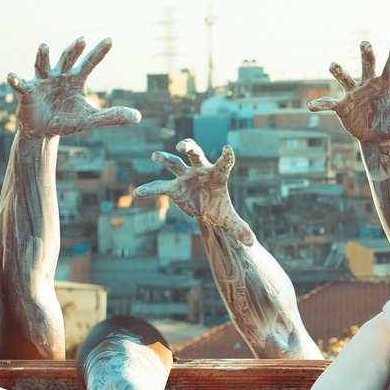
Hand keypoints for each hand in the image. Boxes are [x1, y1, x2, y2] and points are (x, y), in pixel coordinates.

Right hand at [7, 38, 140, 138]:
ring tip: (45, 46)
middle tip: (81, 40)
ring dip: (43, 56)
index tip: (111, 39)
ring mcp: (42, 81)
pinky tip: (12, 75)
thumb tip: (138, 117)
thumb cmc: (67, 120)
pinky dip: (16, 80)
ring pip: (43, 65)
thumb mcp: (91, 119)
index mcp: (76, 79)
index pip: (90, 63)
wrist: (45, 131)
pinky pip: (21, 84)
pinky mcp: (27, 92)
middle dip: (73, 50)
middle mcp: (59, 76)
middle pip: (67, 59)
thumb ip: (113, 116)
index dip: (99, 52)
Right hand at [135, 139, 255, 244]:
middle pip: (195, 153)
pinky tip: (138, 193)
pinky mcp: (174, 188)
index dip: (227, 156)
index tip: (228, 148)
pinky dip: (149, 189)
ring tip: (155, 156)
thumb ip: (241, 229)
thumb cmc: (220, 208)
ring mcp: (185, 177)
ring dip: (165, 158)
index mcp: (218, 174)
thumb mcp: (231, 220)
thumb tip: (251, 244)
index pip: (224, 163)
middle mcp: (200, 170)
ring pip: (174, 163)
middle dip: (188, 147)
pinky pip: (160, 186)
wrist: (206, 210)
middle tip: (181, 145)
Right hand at [309, 39, 389, 176]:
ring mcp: (354, 93)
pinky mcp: (343, 107)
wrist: (378, 137)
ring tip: (333, 65)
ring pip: (346, 78)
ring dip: (339, 72)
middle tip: (365, 43)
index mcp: (387, 84)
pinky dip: (321, 104)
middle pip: (368, 65)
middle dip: (367, 54)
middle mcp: (369, 84)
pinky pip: (330, 104)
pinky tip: (312, 106)